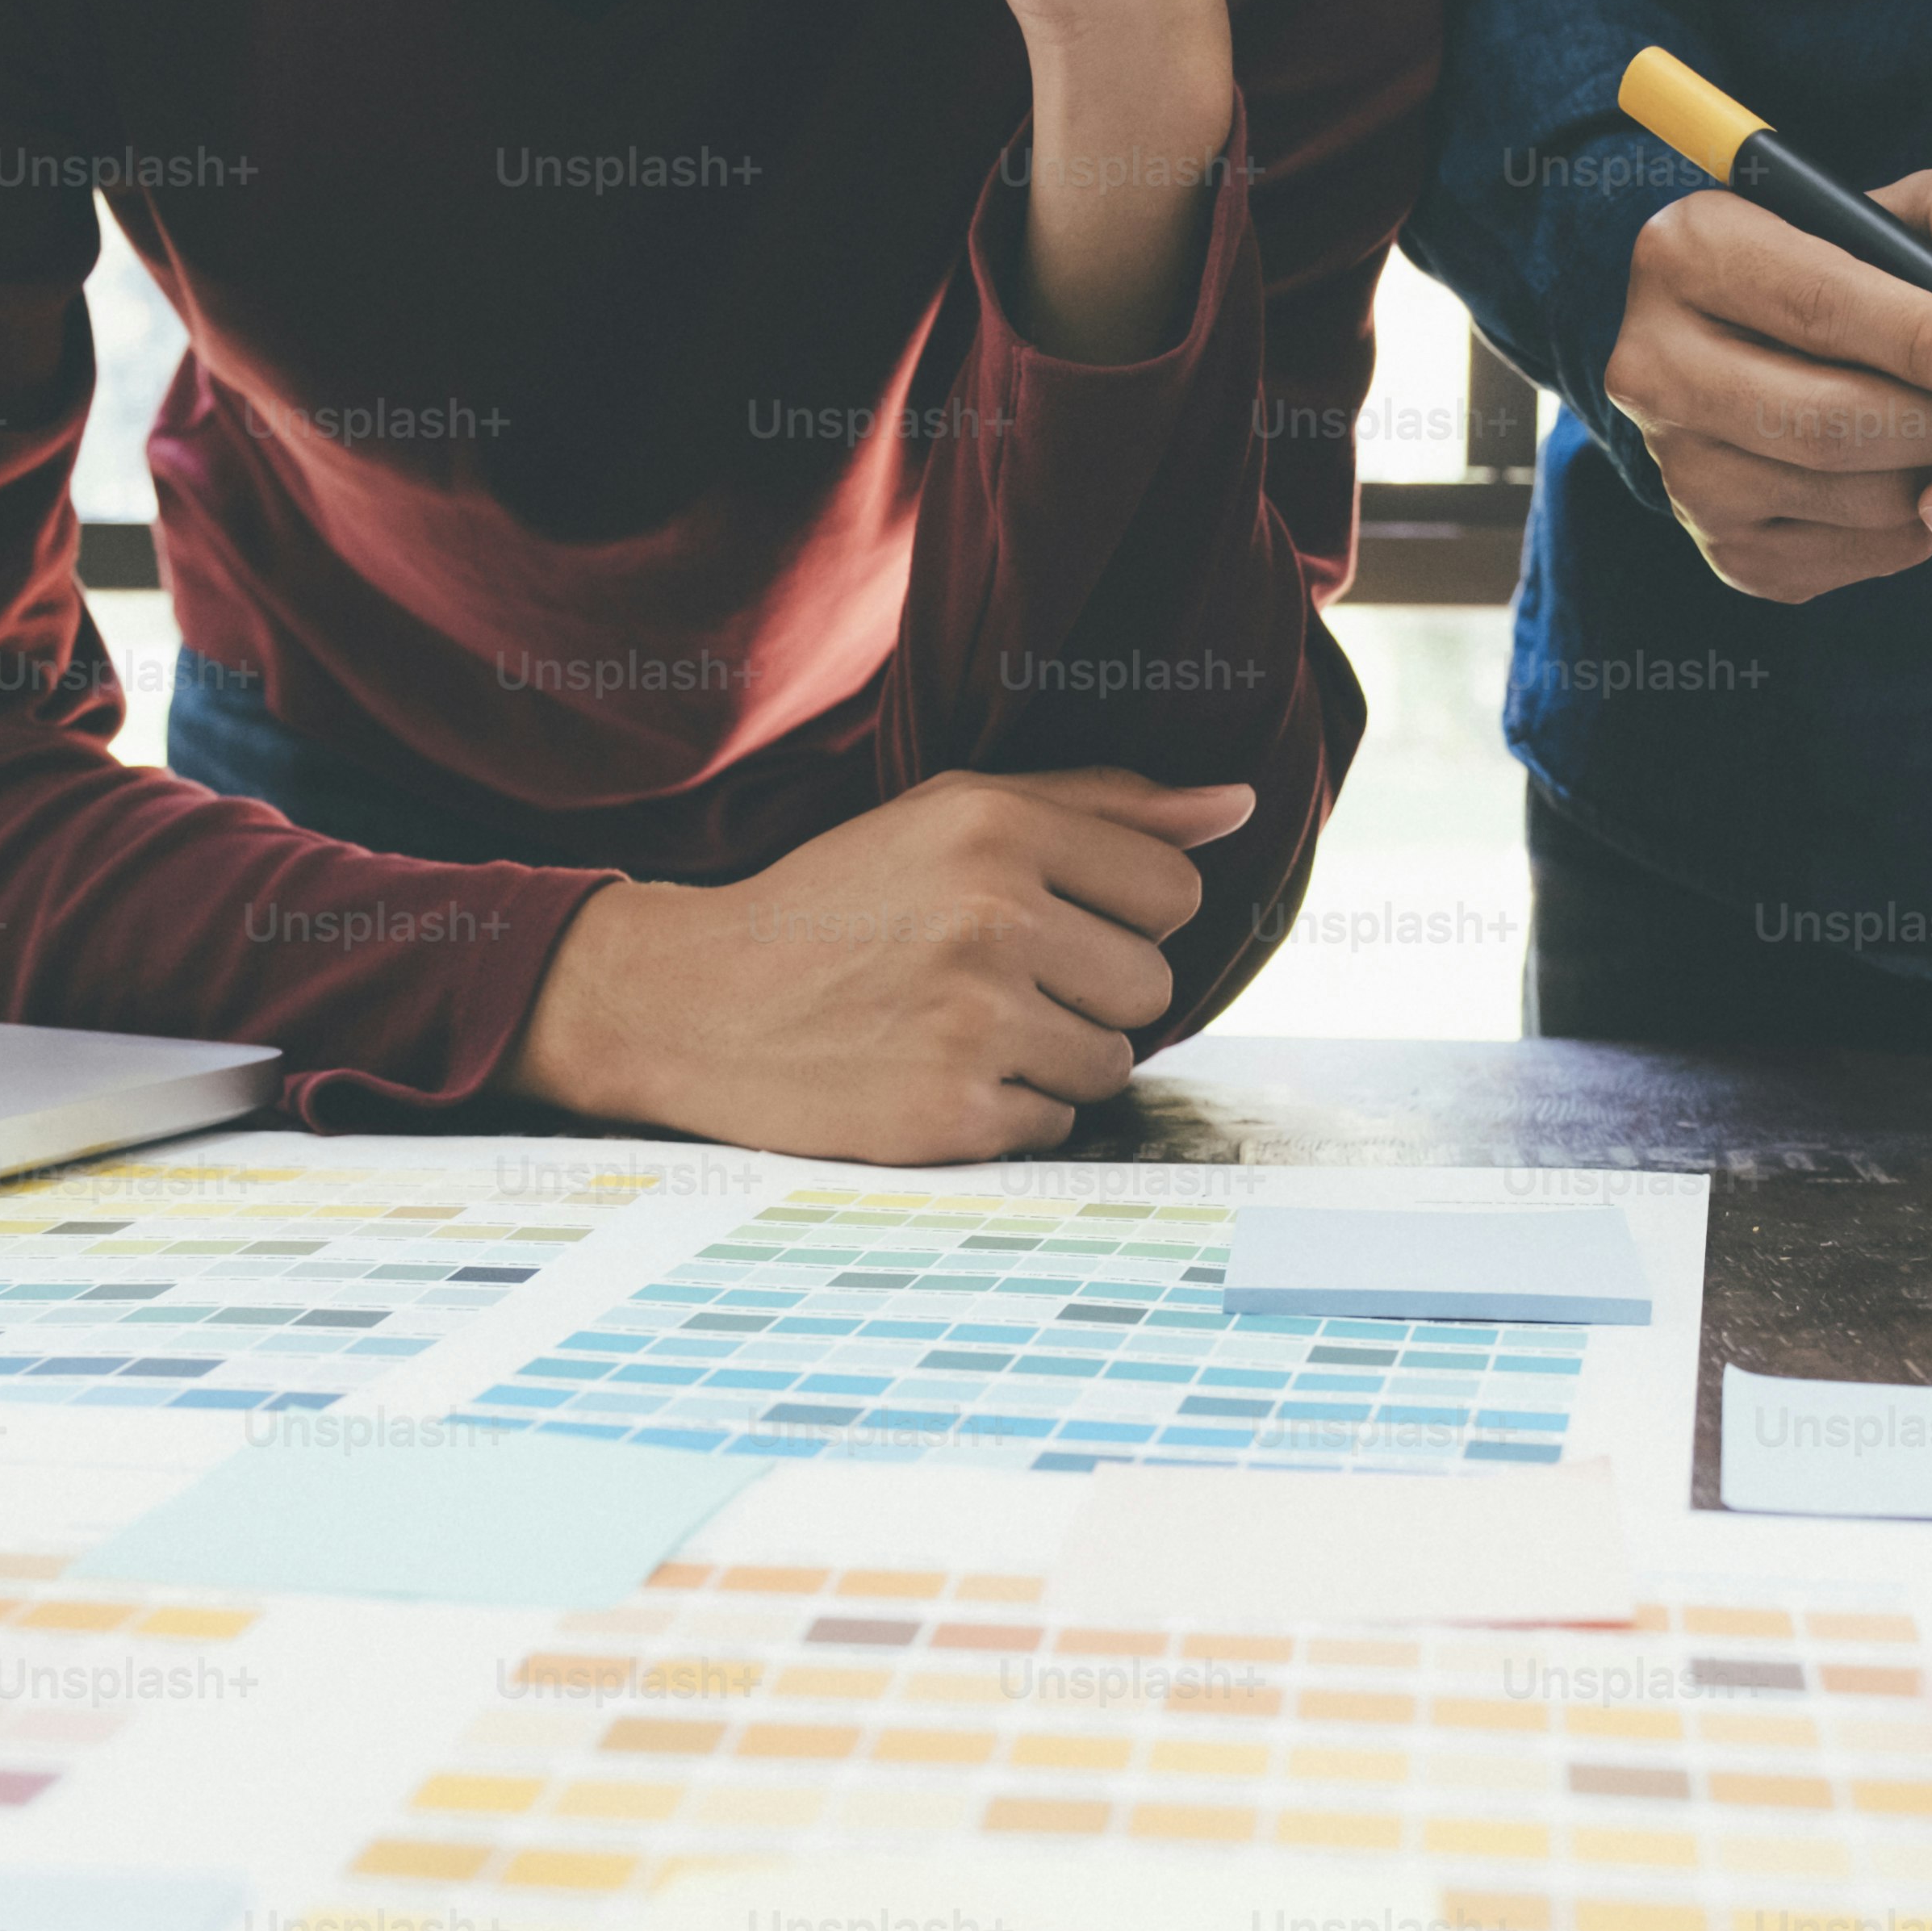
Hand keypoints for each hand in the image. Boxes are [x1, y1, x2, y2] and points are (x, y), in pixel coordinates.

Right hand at [502, 766, 1253, 1163]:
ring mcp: (973, 1022)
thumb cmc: (839, 902)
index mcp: (996, 828)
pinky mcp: (952, 1114)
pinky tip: (935, 1074)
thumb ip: (1103, 806)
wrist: (693, 1001)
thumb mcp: (954, 816)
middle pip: (1153, 985)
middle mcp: (991, 918)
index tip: (1052, 921)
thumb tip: (1238, 806)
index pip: (1175, 892)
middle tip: (994, 980)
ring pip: (1113, 1063)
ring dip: (1054, 1058)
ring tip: (961, 1027)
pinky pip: (1057, 1125)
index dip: (1123, 916)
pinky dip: (1009, 1112)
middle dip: (1091, 991)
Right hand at [1601, 152, 1931, 600]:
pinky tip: (1927, 479)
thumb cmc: (1850, 265)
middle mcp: (1654, 367)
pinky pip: (1849, 556)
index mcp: (1688, 252)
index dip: (1927, 341)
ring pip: (1845, 497)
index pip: (1818, 307)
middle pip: (1826, 419)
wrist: (1774, 349)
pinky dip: (1914, 527)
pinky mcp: (1723, 546)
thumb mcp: (1909, 203)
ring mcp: (1679, 469)